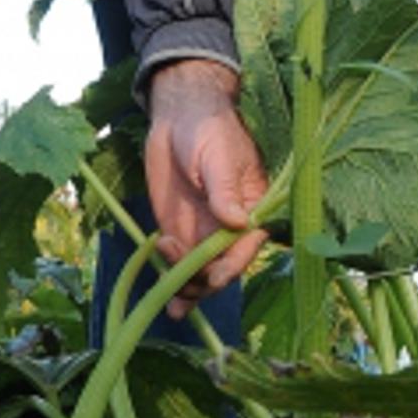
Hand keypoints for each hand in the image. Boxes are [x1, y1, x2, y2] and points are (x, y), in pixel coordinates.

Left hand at [144, 59, 268, 318]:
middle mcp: (229, 231)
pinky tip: (165, 300)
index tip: (213, 275)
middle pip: (220, 270)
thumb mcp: (219, 156)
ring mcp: (202, 235)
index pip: (245, 249)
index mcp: (252, 212)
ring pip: (198, 275)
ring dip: (184, 286)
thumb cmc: (210, 129)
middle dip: (201, 281)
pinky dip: (171, 282)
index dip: (230, 266)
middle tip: (178, 274)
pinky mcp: (178, 233)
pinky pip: (177, 264)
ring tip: (167, 283)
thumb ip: (224, 191)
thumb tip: (235, 222)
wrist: (179, 117)